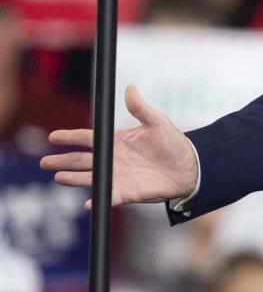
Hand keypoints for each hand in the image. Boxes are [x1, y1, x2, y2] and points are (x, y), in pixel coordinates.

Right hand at [40, 85, 198, 208]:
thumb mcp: (157, 122)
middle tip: (44, 162)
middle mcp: (112, 160)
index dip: (70, 137)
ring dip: (73, 178)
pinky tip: (87, 203)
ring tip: (58, 176)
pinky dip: (97, 201)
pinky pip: (108, 197)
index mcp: (117, 141)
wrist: (189, 167)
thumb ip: (141, 108)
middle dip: (62, 160)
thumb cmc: (173, 143)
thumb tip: (130, 88)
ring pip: (89, 178)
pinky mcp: (126, 192)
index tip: (53, 136)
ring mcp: (117, 177)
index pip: (88, 139)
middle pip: (81, 160)